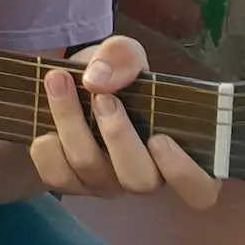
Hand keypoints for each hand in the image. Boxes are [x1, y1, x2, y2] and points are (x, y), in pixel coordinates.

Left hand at [30, 35, 221, 208]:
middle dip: (119, 136)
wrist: (56, 86)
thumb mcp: (121, 55)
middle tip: (103, 98)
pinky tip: (43, 125)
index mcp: (174, 151)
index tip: (161, 138)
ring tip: (59, 82)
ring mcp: (104, 182)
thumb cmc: (107, 77)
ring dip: (73, 123)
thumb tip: (100, 80)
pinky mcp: (68, 182)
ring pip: (92, 169)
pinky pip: (57, 176)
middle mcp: (143, 173)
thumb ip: (123, 57)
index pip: (201, 189)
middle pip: (141, 180)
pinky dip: (47, 148)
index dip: (185, 174)